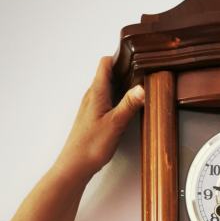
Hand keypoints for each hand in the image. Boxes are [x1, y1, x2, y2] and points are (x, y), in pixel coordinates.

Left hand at [55, 56, 144, 181]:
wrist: (75, 165)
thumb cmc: (91, 145)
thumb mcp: (115, 124)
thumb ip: (129, 104)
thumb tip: (142, 88)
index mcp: (96, 93)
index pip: (105, 63)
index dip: (119, 57)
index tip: (135, 56)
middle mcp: (92, 96)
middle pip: (107, 74)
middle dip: (124, 70)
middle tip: (143, 72)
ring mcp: (92, 107)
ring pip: (107, 88)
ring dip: (122, 85)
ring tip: (139, 88)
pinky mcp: (93, 118)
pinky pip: (107, 100)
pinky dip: (118, 98)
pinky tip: (127, 108)